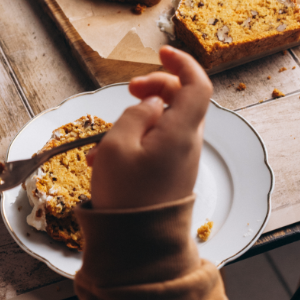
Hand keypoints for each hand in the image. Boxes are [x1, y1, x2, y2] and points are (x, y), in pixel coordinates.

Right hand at [87, 46, 211, 209]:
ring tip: (102, 140)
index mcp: (181, 132)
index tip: (162, 52)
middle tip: (128, 90)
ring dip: (135, 121)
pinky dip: (134, 143)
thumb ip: (134, 116)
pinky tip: (103, 159)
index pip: (198, 85)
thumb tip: (149, 105)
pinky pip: (157, 147)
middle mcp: (189, 144)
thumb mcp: (116, 146)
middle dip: (154, 88)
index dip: (183, 63)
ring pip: (165, 124)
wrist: (138, 247)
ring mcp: (182, 161)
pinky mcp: (172, 175)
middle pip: (182, 100)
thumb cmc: (126, 196)